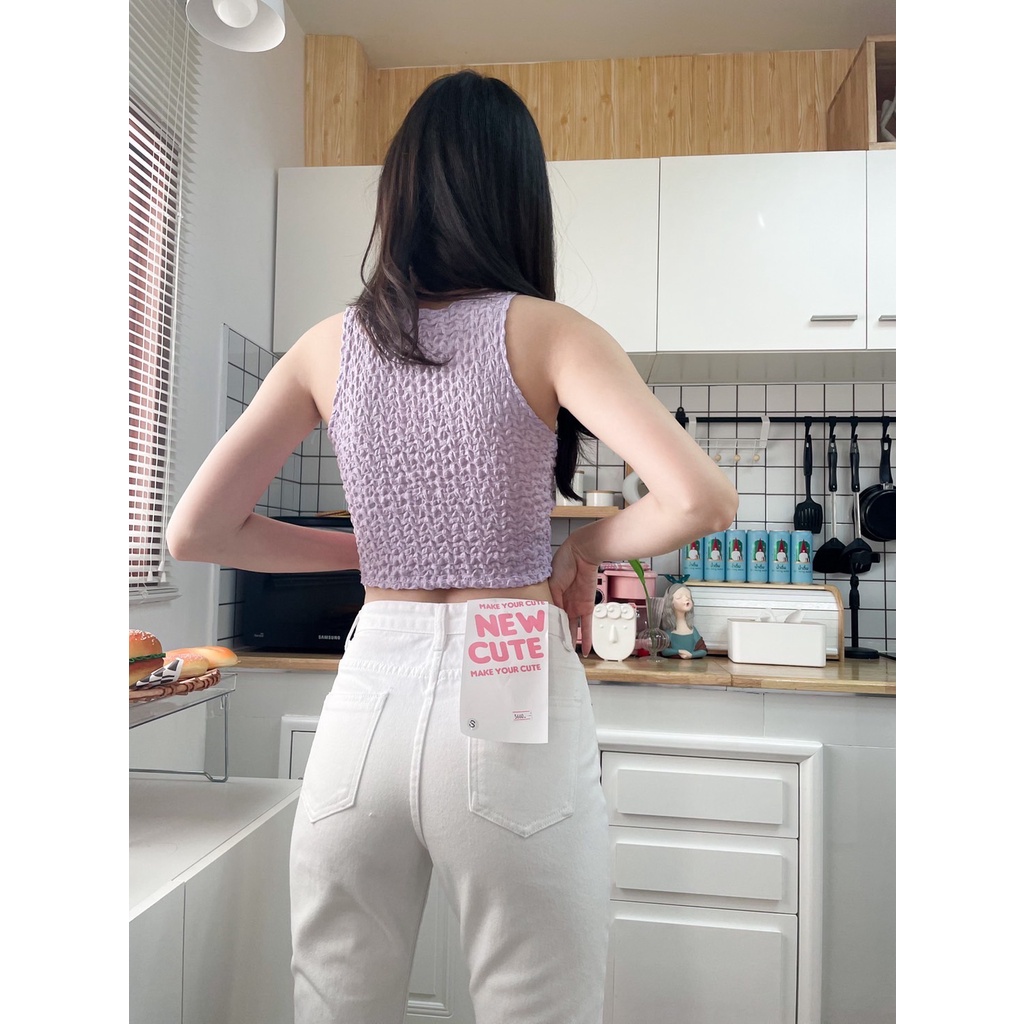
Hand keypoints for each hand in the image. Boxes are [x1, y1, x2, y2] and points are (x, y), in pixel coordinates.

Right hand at [549, 535, 599, 655]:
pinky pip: (587, 626)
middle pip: (558, 625)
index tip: (539, 641)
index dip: (543, 627)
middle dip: (555, 638)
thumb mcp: (551, 583)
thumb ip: (552, 601)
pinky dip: (587, 638)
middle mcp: (561, 604)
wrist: (582, 554)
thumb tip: (551, 618)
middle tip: (551, 654)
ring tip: (565, 657)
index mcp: (550, 596)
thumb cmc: (563, 563)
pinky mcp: (587, 608)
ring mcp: (574, 607)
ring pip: (571, 629)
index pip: (546, 616)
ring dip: (570, 642)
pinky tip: (586, 651)